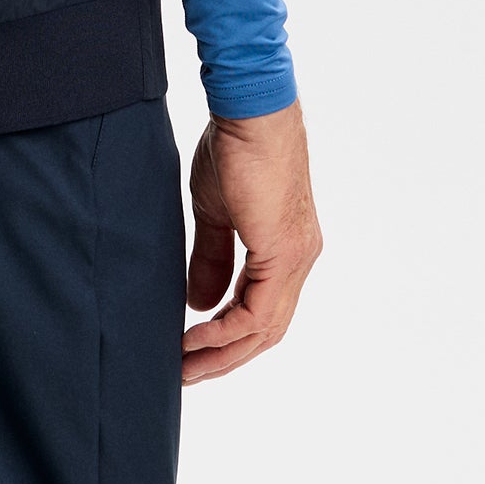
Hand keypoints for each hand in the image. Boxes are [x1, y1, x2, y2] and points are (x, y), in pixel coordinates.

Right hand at [181, 96, 321, 383]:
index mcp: (285, 247)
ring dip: (224, 352)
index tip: (193, 349)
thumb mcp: (215, 210)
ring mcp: (296, 258)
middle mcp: (299, 258)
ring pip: (265, 327)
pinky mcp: (284, 252)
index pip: (261, 308)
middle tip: (187, 373)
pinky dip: (226, 330)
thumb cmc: (235, 145)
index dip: (228, 334)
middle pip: (266, 328)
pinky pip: (257, 311)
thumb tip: (202, 303)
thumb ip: (211, 257)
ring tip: (186, 365)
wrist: (250, 110)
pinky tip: (196, 337)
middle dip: (225, 356)